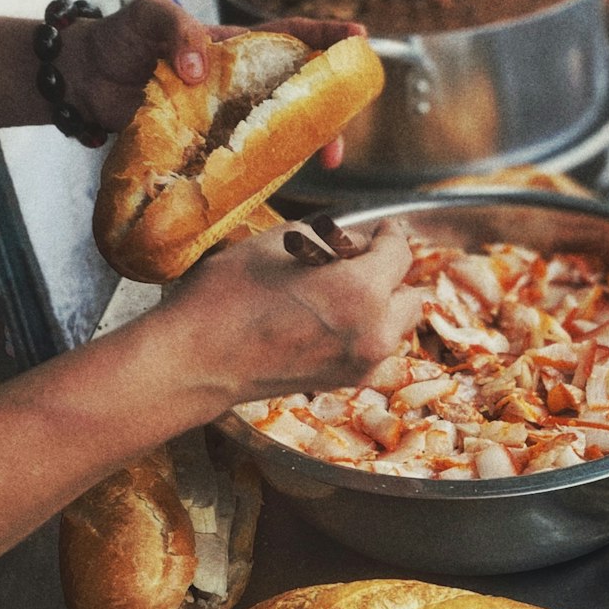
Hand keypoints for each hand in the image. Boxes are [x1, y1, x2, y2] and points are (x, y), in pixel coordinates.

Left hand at [60, 0, 368, 166]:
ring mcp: (227, 118)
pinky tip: (281, 185)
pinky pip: (245, 160)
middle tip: (338, 141)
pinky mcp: (208, 147)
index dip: (329, 37)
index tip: (361, 40)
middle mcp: (241, 84)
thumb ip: (178, 31)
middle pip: (300, 94)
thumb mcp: (150, 15)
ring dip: (306, 147)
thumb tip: (200, 69)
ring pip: (280, 132)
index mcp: (237, 47)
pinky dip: (266, 174)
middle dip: (330, 113)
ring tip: (323, 164)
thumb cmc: (120, 38)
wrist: (83, 81)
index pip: (293, 36)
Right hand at [161, 218, 423, 402]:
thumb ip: (331, 238)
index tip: (382, 229)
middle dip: (388, 274)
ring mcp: (362, 362)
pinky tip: (324, 315)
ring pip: (395, 325)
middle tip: (352, 260)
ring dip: (379, 304)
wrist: (198, 361)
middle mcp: (373, 332)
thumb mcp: (280, 243)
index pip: (399, 254)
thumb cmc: (227, 296)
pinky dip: (363, 328)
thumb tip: (357, 243)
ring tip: (335, 289)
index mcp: (361, 291)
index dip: (389, 235)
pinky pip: (373, 346)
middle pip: (410, 295)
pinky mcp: (345, 380)